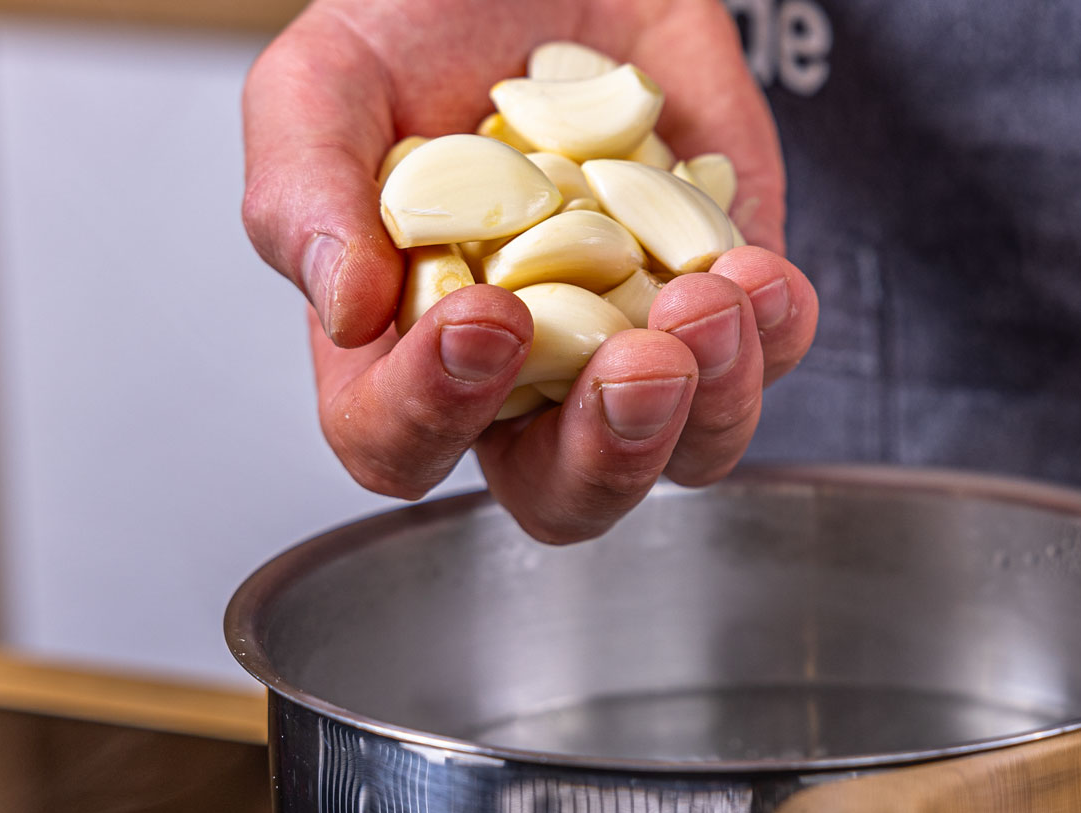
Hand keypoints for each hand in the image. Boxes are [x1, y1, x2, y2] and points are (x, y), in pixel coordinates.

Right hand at [241, 0, 818, 541]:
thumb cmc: (424, 25)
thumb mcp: (325, 83)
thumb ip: (303, 191)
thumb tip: (344, 308)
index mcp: (409, 351)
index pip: (401, 445)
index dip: (435, 410)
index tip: (483, 312)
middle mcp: (528, 377)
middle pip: (564, 496)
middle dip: (606, 453)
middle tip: (636, 364)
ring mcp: (638, 347)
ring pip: (689, 453)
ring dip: (712, 400)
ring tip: (711, 296)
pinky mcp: (731, 301)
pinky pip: (770, 359)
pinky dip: (776, 329)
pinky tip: (757, 270)